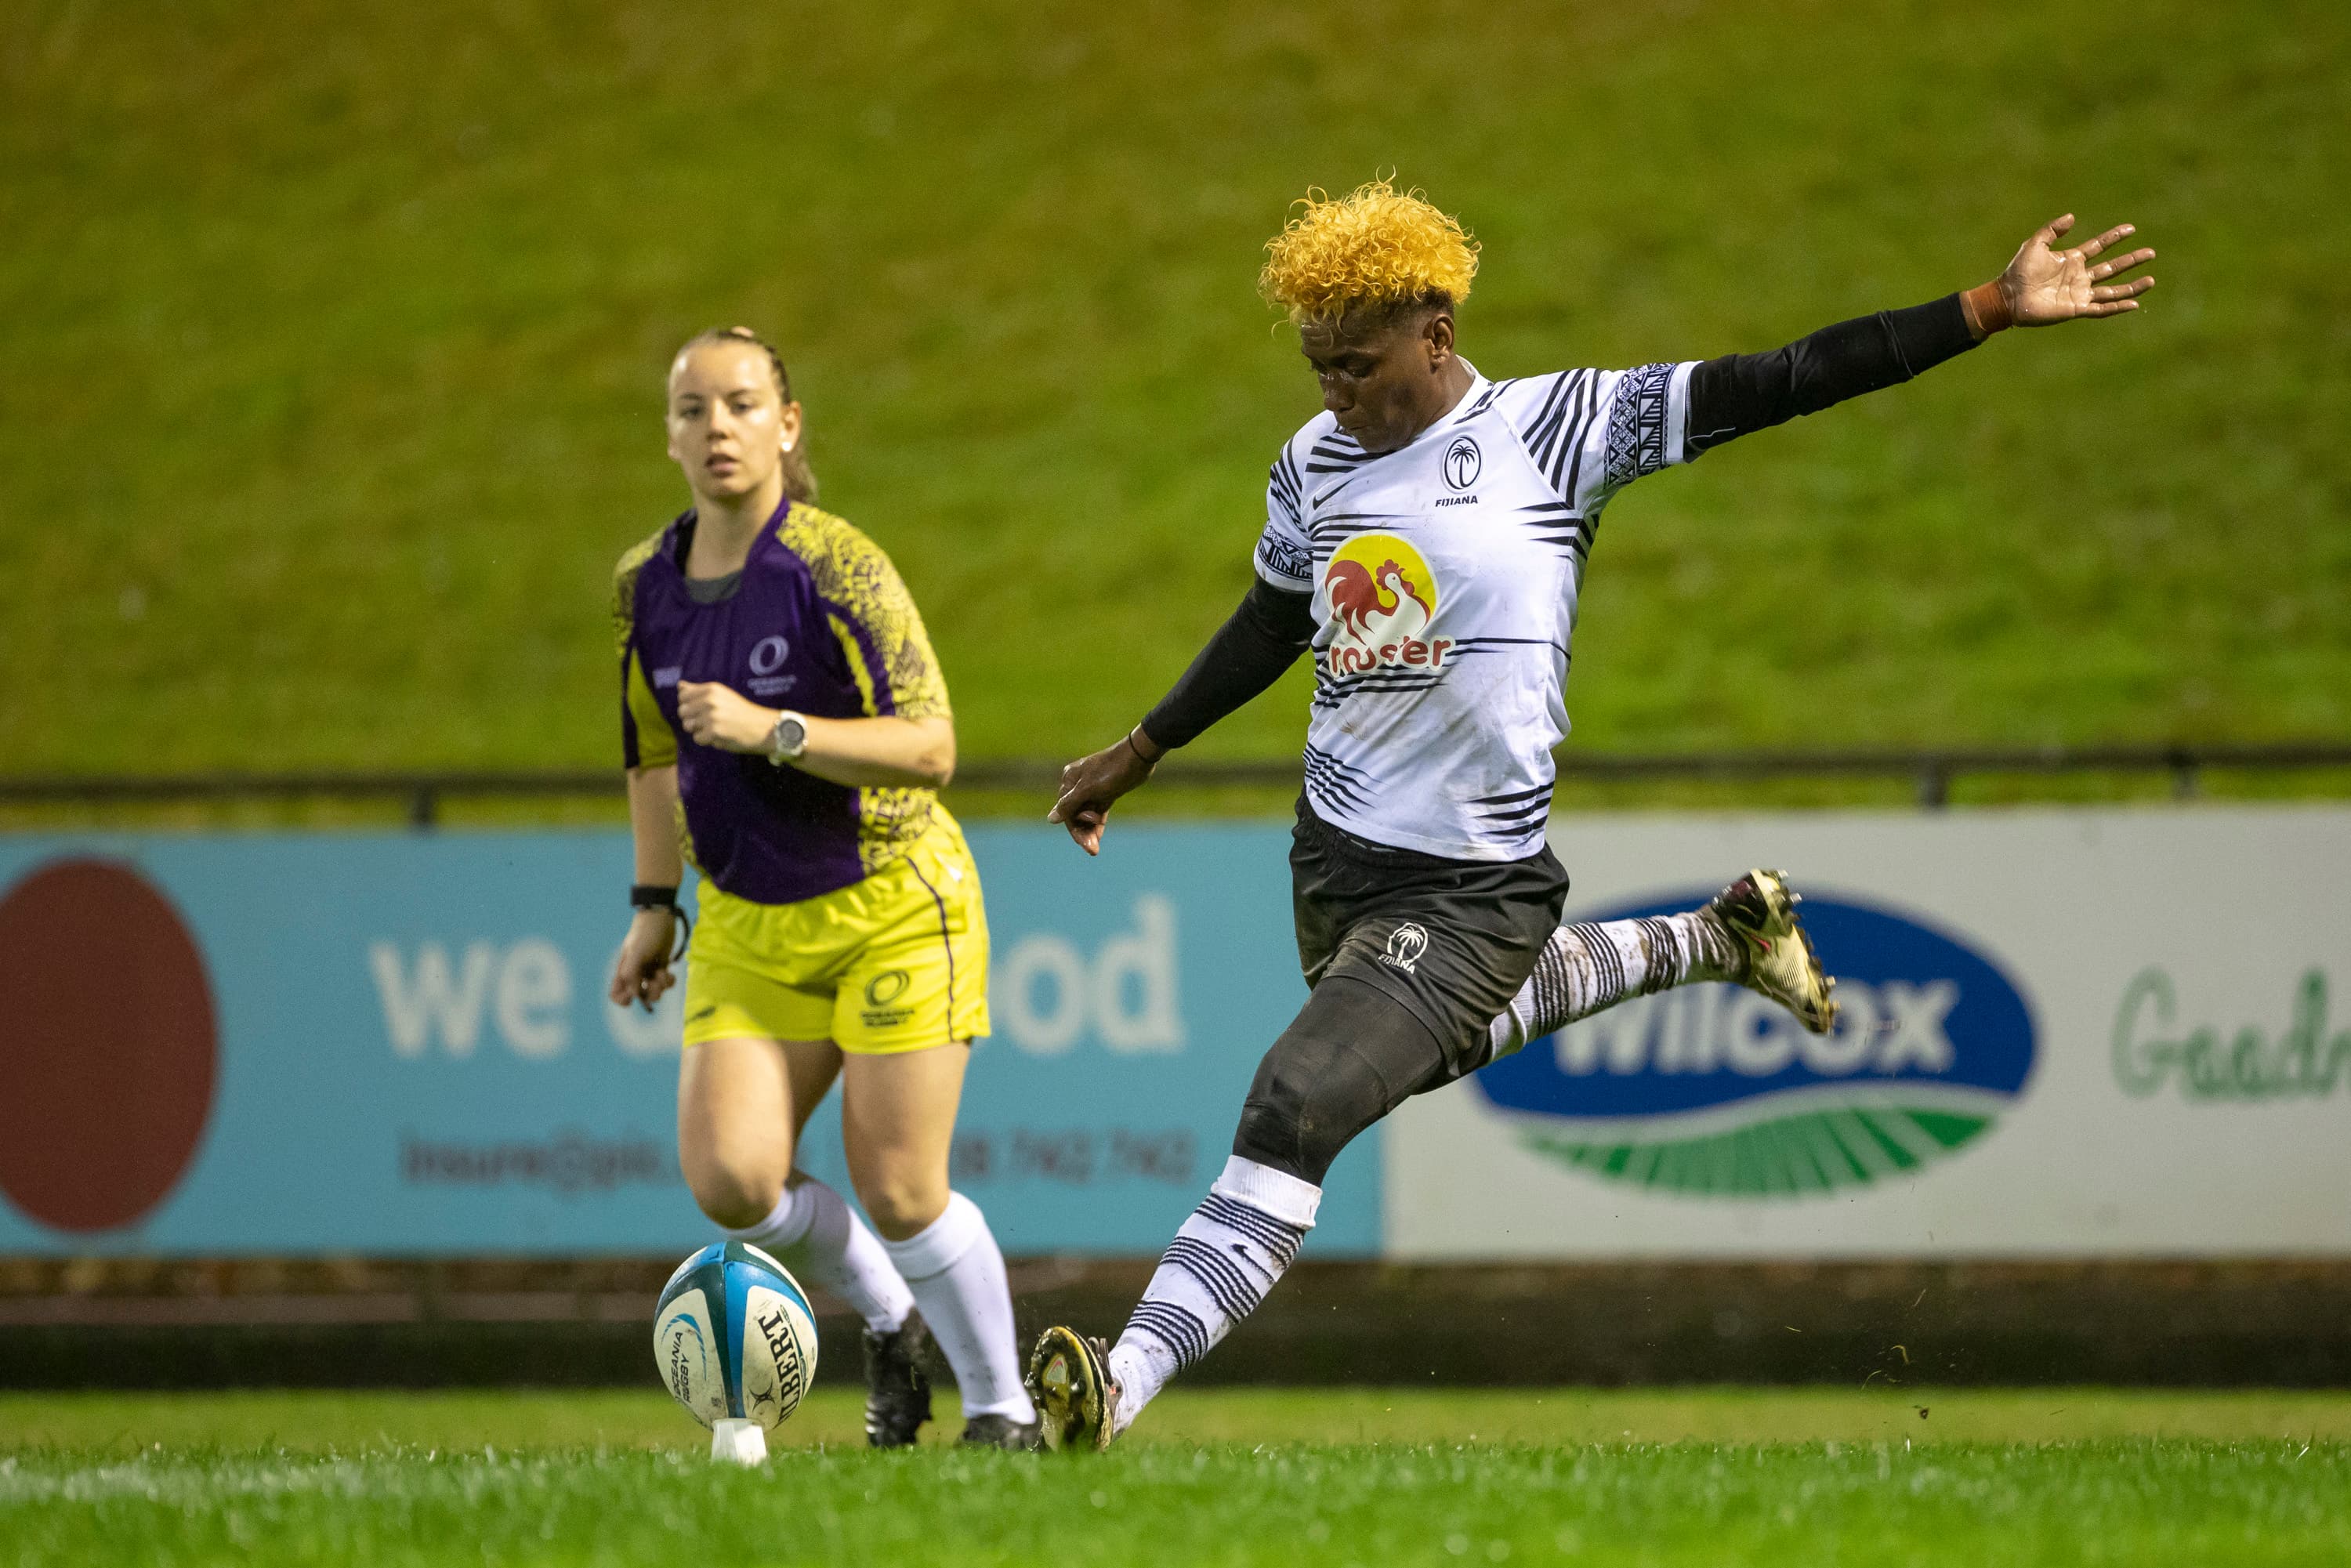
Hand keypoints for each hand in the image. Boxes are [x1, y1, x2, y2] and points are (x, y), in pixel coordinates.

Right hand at [608, 908, 679, 1011]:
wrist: (660, 917)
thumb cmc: (645, 933)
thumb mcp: (636, 952)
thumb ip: (631, 973)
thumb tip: (634, 993)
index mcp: (624, 971)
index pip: (616, 995)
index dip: (624, 1000)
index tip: (636, 992)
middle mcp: (635, 974)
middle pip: (639, 997)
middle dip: (650, 994)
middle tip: (655, 981)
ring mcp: (648, 971)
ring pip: (654, 992)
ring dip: (661, 987)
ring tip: (664, 974)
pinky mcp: (661, 966)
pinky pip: (665, 984)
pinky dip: (669, 982)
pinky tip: (670, 972)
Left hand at [676, 681, 778, 752]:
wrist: (762, 727)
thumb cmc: (741, 711)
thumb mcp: (722, 695)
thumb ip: (699, 691)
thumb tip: (680, 685)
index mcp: (712, 689)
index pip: (683, 695)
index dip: (688, 704)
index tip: (700, 709)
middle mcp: (710, 700)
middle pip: (682, 711)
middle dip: (692, 719)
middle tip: (708, 721)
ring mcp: (712, 716)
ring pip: (688, 726)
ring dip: (698, 730)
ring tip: (714, 728)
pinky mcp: (714, 732)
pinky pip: (697, 738)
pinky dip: (706, 740)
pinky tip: (719, 736)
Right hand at [1046, 730, 1159, 854]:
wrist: (1139, 757)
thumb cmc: (1112, 771)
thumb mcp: (1088, 789)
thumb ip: (1069, 804)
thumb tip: (1051, 819)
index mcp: (1069, 780)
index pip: (1065, 811)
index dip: (1074, 829)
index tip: (1085, 845)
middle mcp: (1078, 784)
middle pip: (1075, 814)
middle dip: (1083, 832)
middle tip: (1093, 850)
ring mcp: (1092, 788)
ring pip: (1087, 814)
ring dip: (1090, 831)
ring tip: (1095, 848)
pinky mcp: (1106, 792)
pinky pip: (1098, 811)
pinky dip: (1098, 824)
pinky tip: (1098, 837)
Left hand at [1995, 214, 2155, 326]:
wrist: (2008, 296)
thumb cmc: (2018, 271)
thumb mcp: (2035, 244)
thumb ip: (2052, 230)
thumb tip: (2072, 217)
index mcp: (2072, 260)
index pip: (2099, 247)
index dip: (2115, 237)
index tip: (2131, 229)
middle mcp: (2079, 277)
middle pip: (2112, 268)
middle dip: (2132, 260)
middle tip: (2151, 253)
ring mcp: (2079, 294)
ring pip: (2112, 290)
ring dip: (2132, 286)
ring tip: (2151, 280)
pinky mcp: (2076, 309)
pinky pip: (2101, 309)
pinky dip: (2118, 307)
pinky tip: (2134, 304)